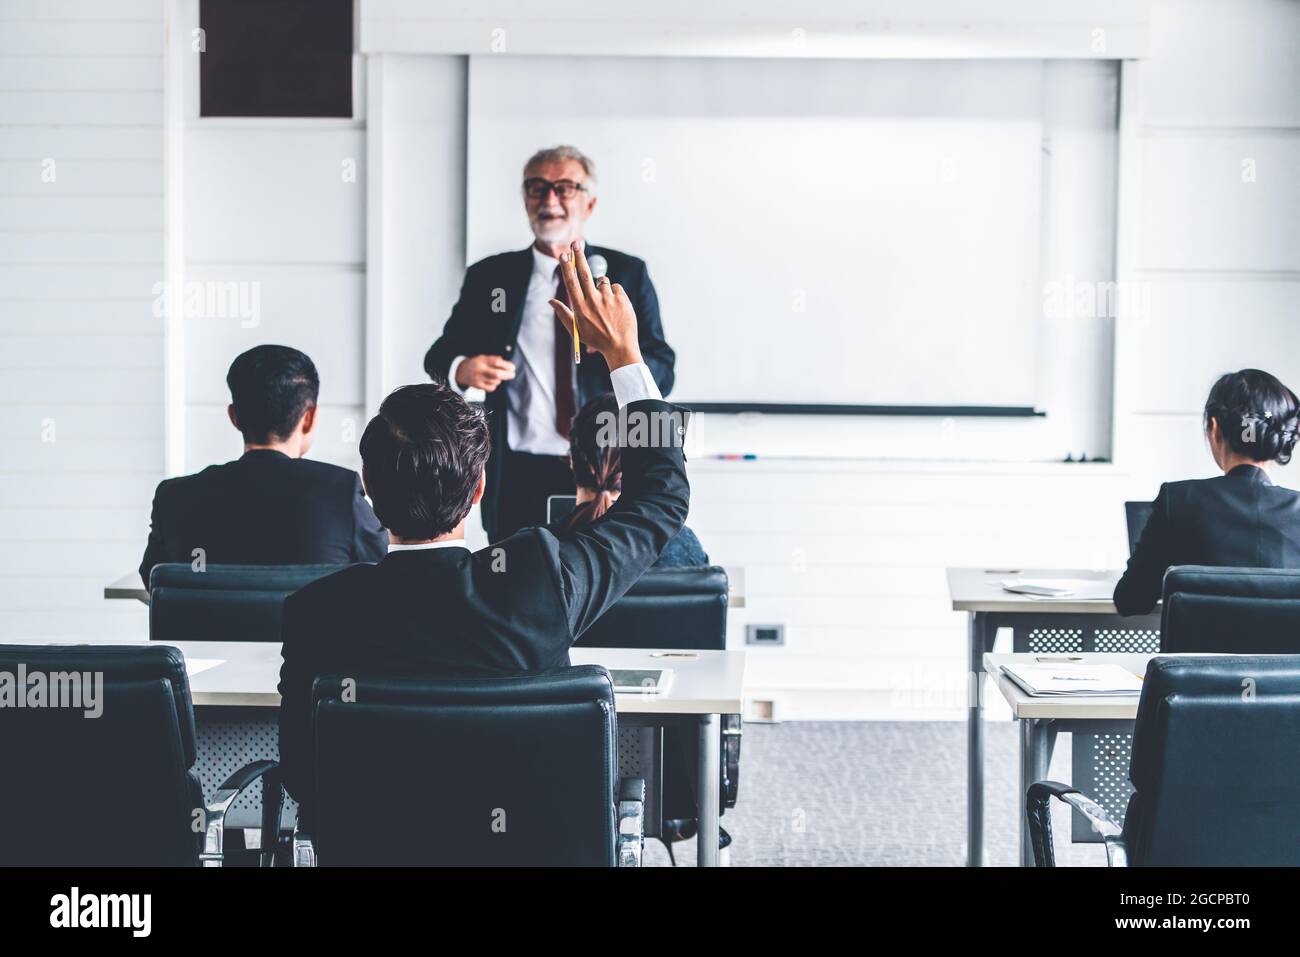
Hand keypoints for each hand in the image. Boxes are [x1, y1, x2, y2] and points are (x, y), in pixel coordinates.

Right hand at [455, 354, 515, 390]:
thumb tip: (508, 365)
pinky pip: (491, 387)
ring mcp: (478, 378)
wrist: (461, 371)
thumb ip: (495, 360)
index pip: (496, 362)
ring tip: (499, 377)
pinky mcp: (477, 386)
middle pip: (497, 374)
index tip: (513, 367)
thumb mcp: (483, 358)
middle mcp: (480, 369)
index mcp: (482, 360)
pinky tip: (493, 382)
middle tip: (512, 374)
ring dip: (500, 379)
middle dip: (507, 374)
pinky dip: (495, 385)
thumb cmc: (476, 364)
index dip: (506, 365)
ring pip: (495, 381)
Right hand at [549, 240, 641, 369]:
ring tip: (606, 306)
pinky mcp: (622, 299)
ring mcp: (609, 299)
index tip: (564, 254)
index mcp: (581, 308)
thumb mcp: (576, 330)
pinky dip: (614, 294)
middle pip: (585, 273)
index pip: (571, 282)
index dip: (566, 267)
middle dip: (579, 256)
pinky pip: (616, 288)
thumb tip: (550, 300)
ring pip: (603, 282)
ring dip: (602, 288)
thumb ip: (563, 314)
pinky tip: (615, 307)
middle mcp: (593, 301)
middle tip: (577, 242)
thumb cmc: (597, 339)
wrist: (621, 347)